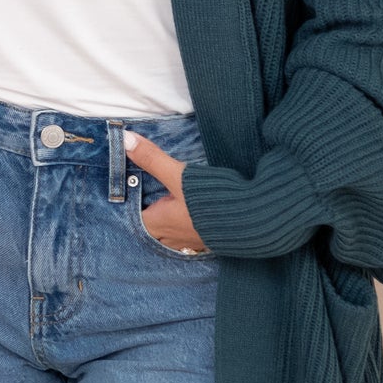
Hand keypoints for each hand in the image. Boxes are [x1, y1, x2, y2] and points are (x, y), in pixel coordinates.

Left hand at [123, 131, 206, 253]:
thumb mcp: (178, 175)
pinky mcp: (213, 241)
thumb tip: (125, 140)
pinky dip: (188, 226)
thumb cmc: (212, 200)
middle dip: (149, 216)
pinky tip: (194, 215)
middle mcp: (175, 237)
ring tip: (166, 206)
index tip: (127, 193)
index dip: (129, 207)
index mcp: (161, 223)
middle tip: (145, 198)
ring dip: (169, 223)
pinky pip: (192, 236)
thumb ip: (152, 159)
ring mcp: (195, 241)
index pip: (135, 219)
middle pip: (153, 230)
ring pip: (172, 235)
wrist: (257, 220)